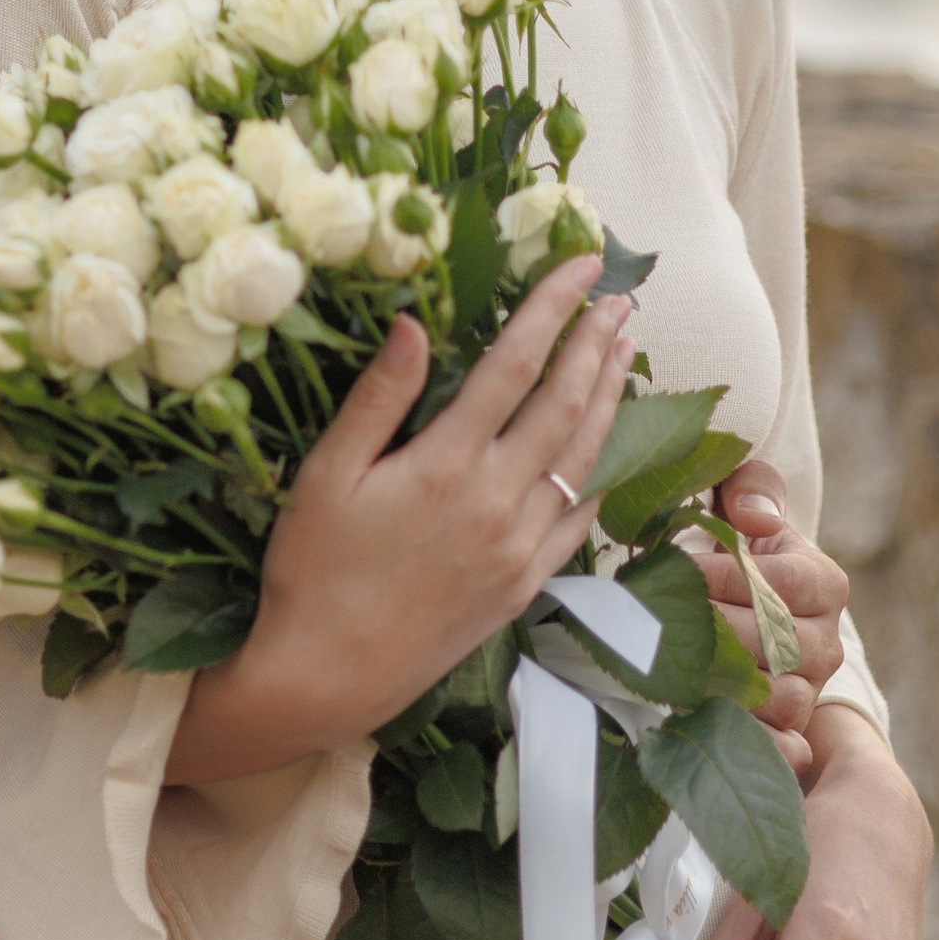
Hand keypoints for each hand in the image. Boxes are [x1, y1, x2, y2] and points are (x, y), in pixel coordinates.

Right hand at [168, 262, 636, 786]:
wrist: (328, 677)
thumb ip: (378, 396)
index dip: (551, 307)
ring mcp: (519, 547)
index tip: (580, 262)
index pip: (514, 364)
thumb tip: (416, 321)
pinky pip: (581, 519)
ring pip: (584, 457)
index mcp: (445, 465)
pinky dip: (603, 472)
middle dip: (595, 342)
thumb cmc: (312, 570)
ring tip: (626, 348)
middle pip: (564, 403)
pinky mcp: (526, 584)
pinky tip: (611, 446)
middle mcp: (496, 502)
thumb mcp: (327, 475)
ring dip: (610, 396)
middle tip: (620, 293)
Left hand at [692, 454, 845, 763]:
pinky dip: (736, 733)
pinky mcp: (785, 730)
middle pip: (778, 642)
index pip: (787, 583)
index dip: (732, 576)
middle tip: (656, 616)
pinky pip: (774, 743)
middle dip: (713, 627)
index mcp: (824, 583)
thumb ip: (752, 490)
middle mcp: (826, 642)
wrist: (738, 610)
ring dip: (717, 679)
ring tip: (663, 659)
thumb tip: (752, 516)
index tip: (681, 568)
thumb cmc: (734, 547)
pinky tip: (690, 715)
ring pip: (775, 695)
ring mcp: (808, 690)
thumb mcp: (743, 504)